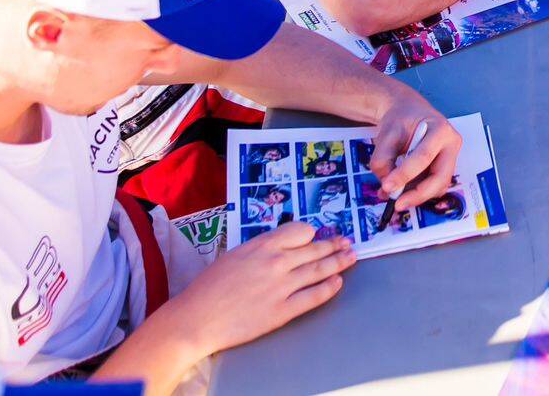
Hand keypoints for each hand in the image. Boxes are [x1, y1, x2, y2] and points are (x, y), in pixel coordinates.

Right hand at [175, 222, 354, 358]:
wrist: (197, 318)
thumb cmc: (209, 287)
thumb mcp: (235, 254)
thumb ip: (261, 249)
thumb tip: (281, 247)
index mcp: (262, 245)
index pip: (301, 230)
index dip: (311, 234)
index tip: (317, 236)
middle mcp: (277, 262)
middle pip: (315, 249)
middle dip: (334, 245)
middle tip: (347, 243)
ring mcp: (282, 287)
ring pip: (319, 270)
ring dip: (339, 262)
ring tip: (351, 257)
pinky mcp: (283, 311)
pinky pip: (314, 296)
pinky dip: (329, 287)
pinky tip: (337, 282)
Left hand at [366, 91, 462, 209]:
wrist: (407, 112)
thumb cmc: (400, 118)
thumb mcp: (387, 133)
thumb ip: (383, 159)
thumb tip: (386, 186)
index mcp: (441, 129)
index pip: (424, 156)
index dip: (405, 174)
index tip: (387, 186)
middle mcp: (451, 145)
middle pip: (441, 177)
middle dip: (419, 194)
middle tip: (397, 205)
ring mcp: (450, 158)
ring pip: (438, 186)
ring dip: (416, 195)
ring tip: (393, 196)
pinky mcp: (443, 168)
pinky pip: (432, 186)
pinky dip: (416, 192)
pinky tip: (400, 190)